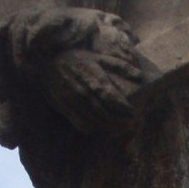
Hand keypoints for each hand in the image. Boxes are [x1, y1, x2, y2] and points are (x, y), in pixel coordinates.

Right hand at [42, 14, 143, 134]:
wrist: (48, 62)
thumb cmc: (78, 59)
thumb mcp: (99, 57)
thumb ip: (120, 66)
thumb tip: (140, 75)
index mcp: (93, 76)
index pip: (111, 97)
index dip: (123, 108)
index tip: (133, 113)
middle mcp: (83, 90)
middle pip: (104, 112)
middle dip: (118, 122)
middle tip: (130, 126)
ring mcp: (73, 101)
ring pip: (93, 120)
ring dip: (107, 128)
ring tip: (119, 130)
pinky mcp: (65, 107)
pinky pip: (80, 123)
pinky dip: (92, 128)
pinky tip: (100, 127)